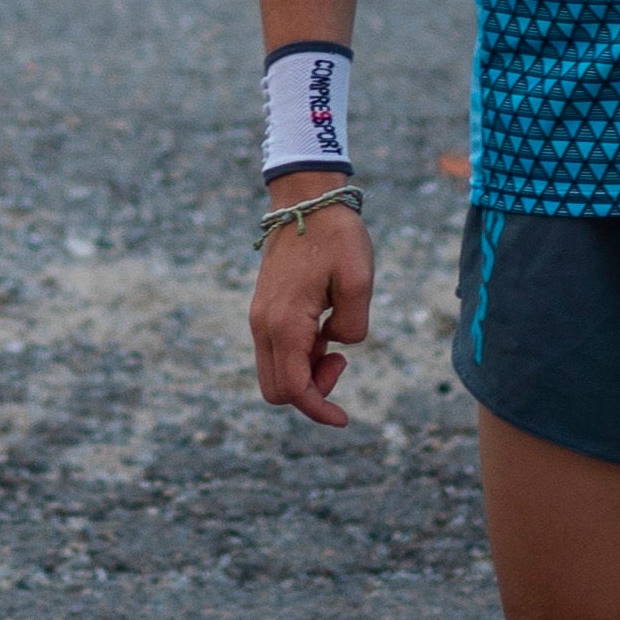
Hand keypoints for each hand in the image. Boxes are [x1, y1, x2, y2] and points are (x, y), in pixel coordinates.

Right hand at [247, 177, 374, 427]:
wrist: (305, 199)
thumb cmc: (336, 236)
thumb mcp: (359, 282)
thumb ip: (353, 327)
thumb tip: (337, 344)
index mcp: (286, 323)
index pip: (294, 389)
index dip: (319, 410)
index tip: (344, 419)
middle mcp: (264, 325)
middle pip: (276, 390)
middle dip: (311, 393)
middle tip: (341, 362)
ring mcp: (260, 317)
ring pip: (274, 372)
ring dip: (305, 373)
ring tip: (335, 341)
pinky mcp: (264, 309)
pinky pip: (276, 351)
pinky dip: (299, 356)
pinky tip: (324, 329)